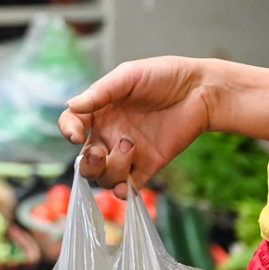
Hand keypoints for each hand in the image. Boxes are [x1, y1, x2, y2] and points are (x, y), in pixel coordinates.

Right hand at [58, 56, 219, 192]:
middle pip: (86, 161)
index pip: (72, 125)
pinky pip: (130, 188)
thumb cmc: (164, 75)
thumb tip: (73, 105)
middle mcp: (111, 134)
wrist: (200, 90)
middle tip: (98, 154)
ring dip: (112, 169)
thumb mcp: (128, 76)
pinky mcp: (149, 165)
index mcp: (101, 111)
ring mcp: (129, 153)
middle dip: (88, 164)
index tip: (78, 135)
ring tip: (131, 146)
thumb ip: (101, 92)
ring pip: (106, 177)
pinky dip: (125, 193)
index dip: (68, 131)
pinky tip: (128, 187)